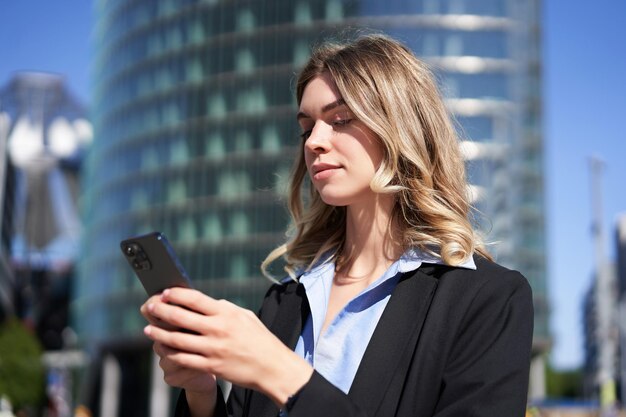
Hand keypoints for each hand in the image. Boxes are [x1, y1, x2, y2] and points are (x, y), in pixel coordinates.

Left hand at [141, 287, 312, 406]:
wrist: (272, 366)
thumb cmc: (260, 339)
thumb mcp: (244, 316)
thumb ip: (224, 309)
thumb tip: (205, 303)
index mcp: (226, 313)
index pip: (194, 299)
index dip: (176, 294)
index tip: (164, 292)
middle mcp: (217, 329)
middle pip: (180, 317)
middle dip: (161, 311)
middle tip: (150, 307)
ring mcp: (213, 348)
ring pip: (177, 339)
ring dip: (159, 334)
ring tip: (148, 329)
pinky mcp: (211, 365)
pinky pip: (184, 358)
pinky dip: (170, 353)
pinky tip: (162, 349)